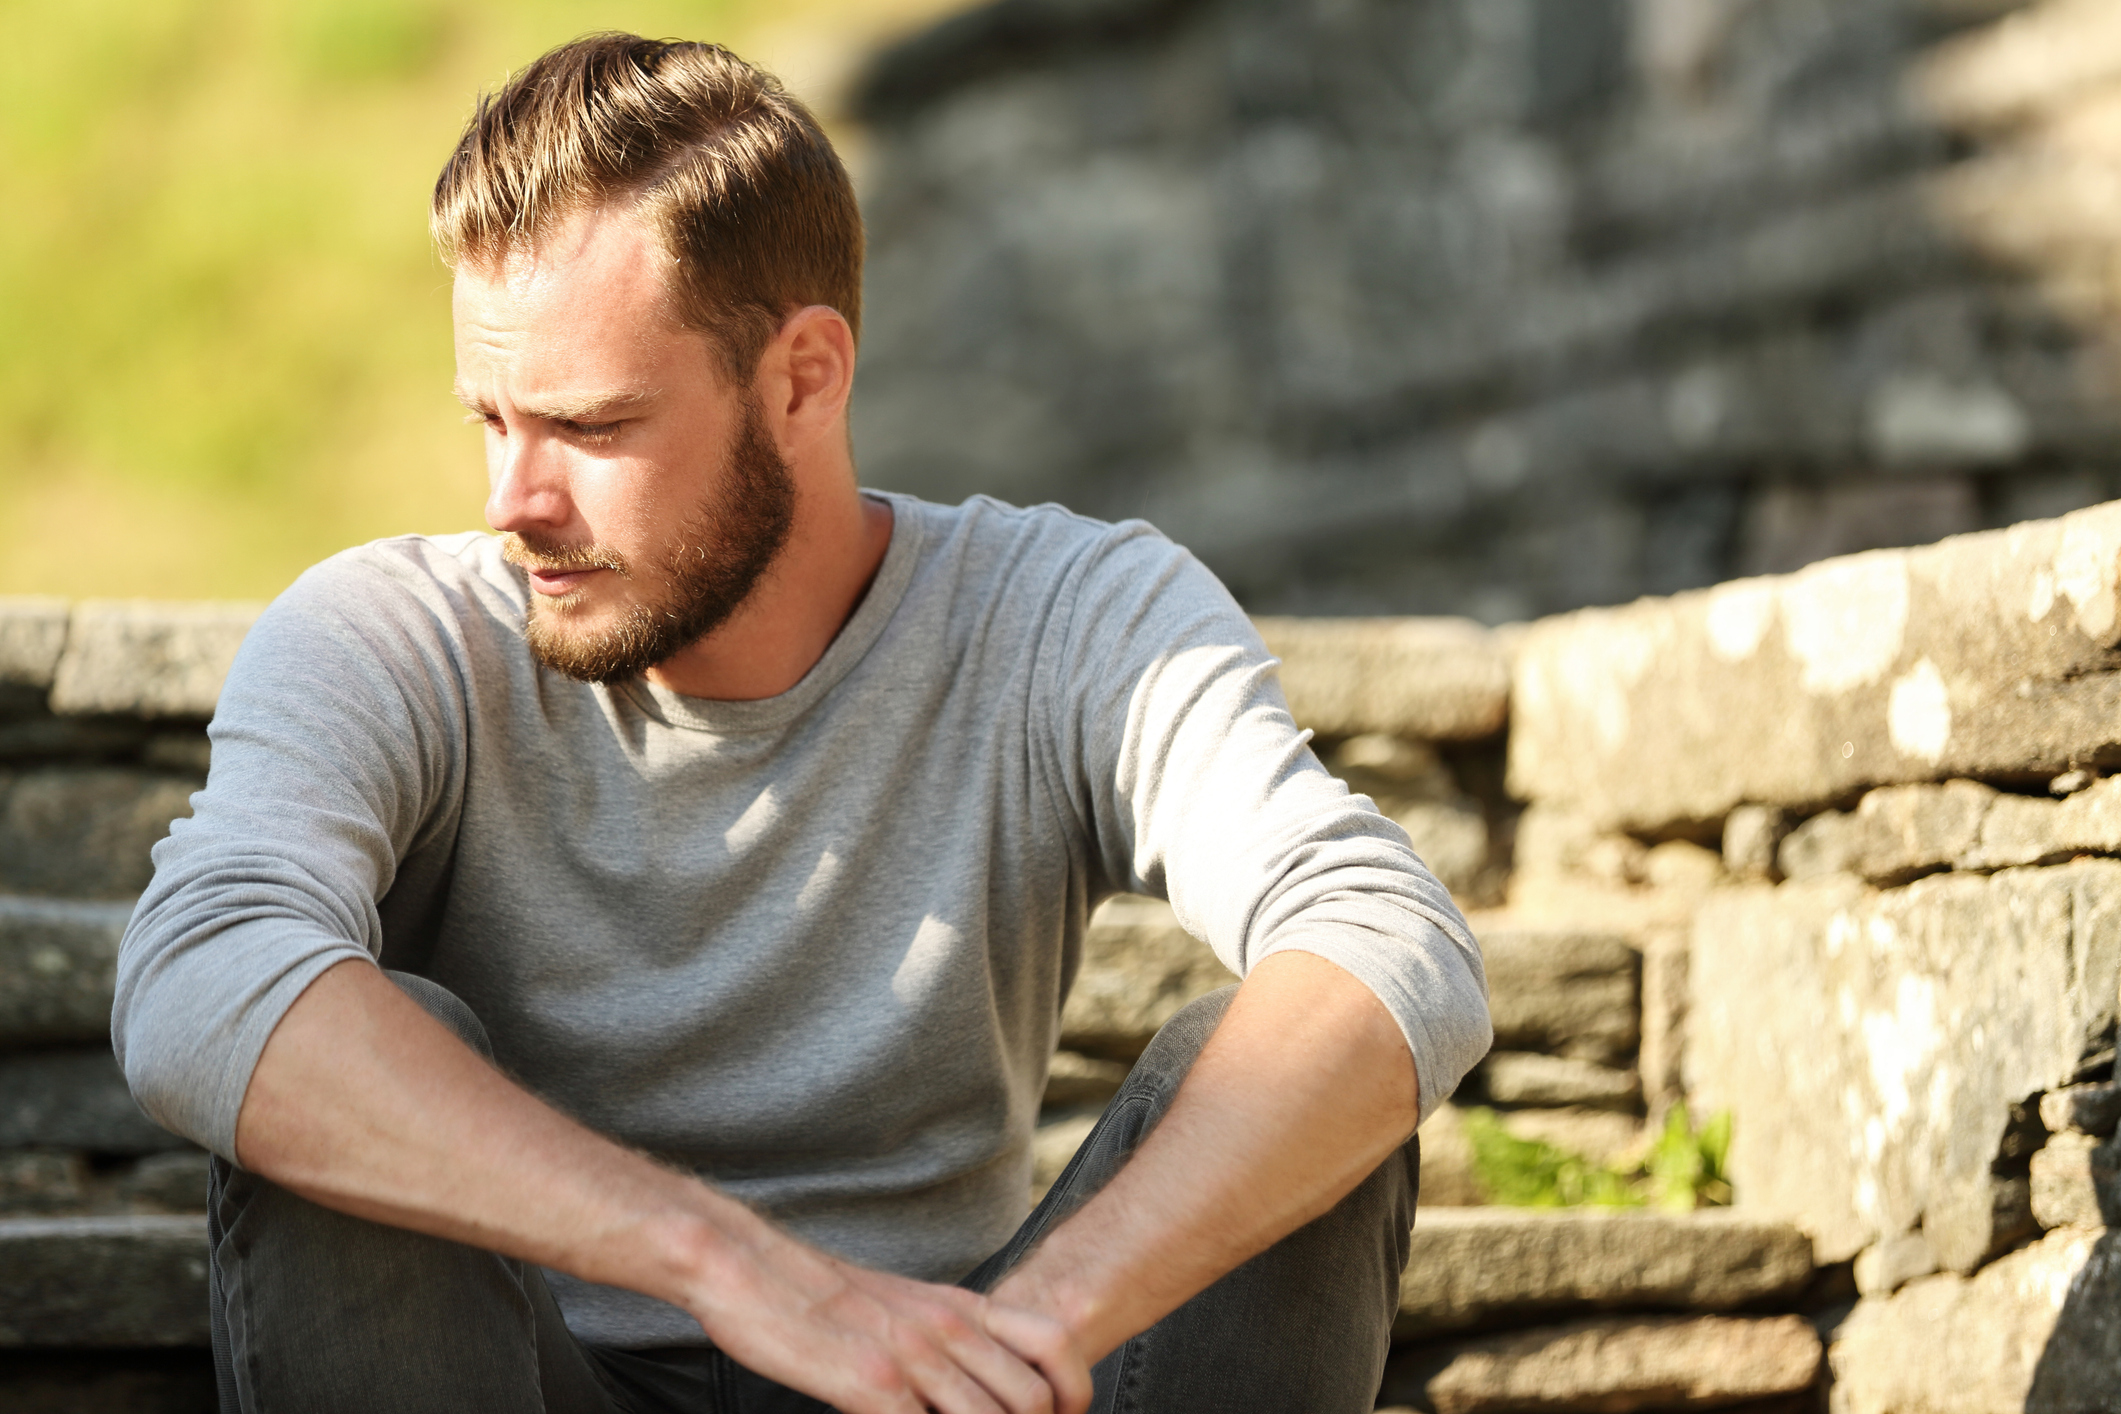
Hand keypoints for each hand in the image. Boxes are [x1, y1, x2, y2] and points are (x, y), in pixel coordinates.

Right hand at [679, 1223, 1092, 1413]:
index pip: (1054, 1345)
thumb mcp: (902, 1308)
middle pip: (1032, 1399)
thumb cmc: (819, 1299)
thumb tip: (973, 1387)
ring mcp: (914, 1357)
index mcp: (960, 1307)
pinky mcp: (873, 1384)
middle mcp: (948, 1328)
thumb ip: (945, 1342)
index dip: (1072, 1396)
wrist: (750, 1271)